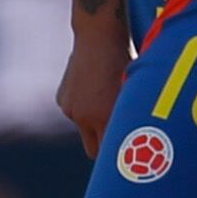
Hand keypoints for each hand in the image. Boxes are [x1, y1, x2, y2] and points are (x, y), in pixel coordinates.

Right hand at [57, 23, 131, 159]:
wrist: (98, 37)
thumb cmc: (125, 63)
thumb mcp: (131, 93)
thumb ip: (129, 118)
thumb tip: (134, 140)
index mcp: (106, 116)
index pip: (111, 153)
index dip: (120, 156)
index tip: (128, 160)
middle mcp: (86, 117)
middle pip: (93, 151)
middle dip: (104, 151)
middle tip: (117, 144)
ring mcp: (71, 109)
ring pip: (84, 129)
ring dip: (93, 123)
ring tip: (105, 99)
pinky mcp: (62, 100)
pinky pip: (75, 114)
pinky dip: (83, 107)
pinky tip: (92, 88)